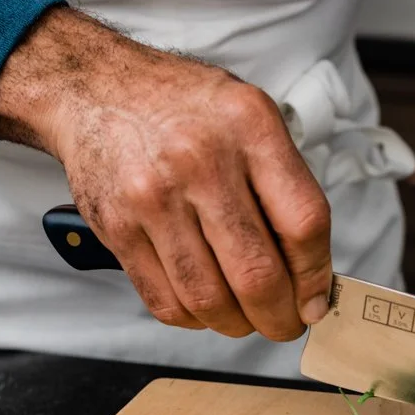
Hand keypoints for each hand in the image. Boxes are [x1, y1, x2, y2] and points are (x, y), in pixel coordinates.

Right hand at [0, 7, 331, 340]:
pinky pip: (164, 300)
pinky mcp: (118, 227)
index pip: (303, 223)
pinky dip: (194, 319)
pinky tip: (206, 306)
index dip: (316, 277)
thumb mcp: (252, 117)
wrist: (98, 89)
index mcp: (250, 129)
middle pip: (256, 273)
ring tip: (247, 319)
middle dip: (280, 317)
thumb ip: (285, 185)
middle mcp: (201, 162)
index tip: (316, 300)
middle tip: (286, 324)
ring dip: (237, 325)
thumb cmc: (185, 109)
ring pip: (209, 299)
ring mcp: (154, 197)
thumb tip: (312, 271)